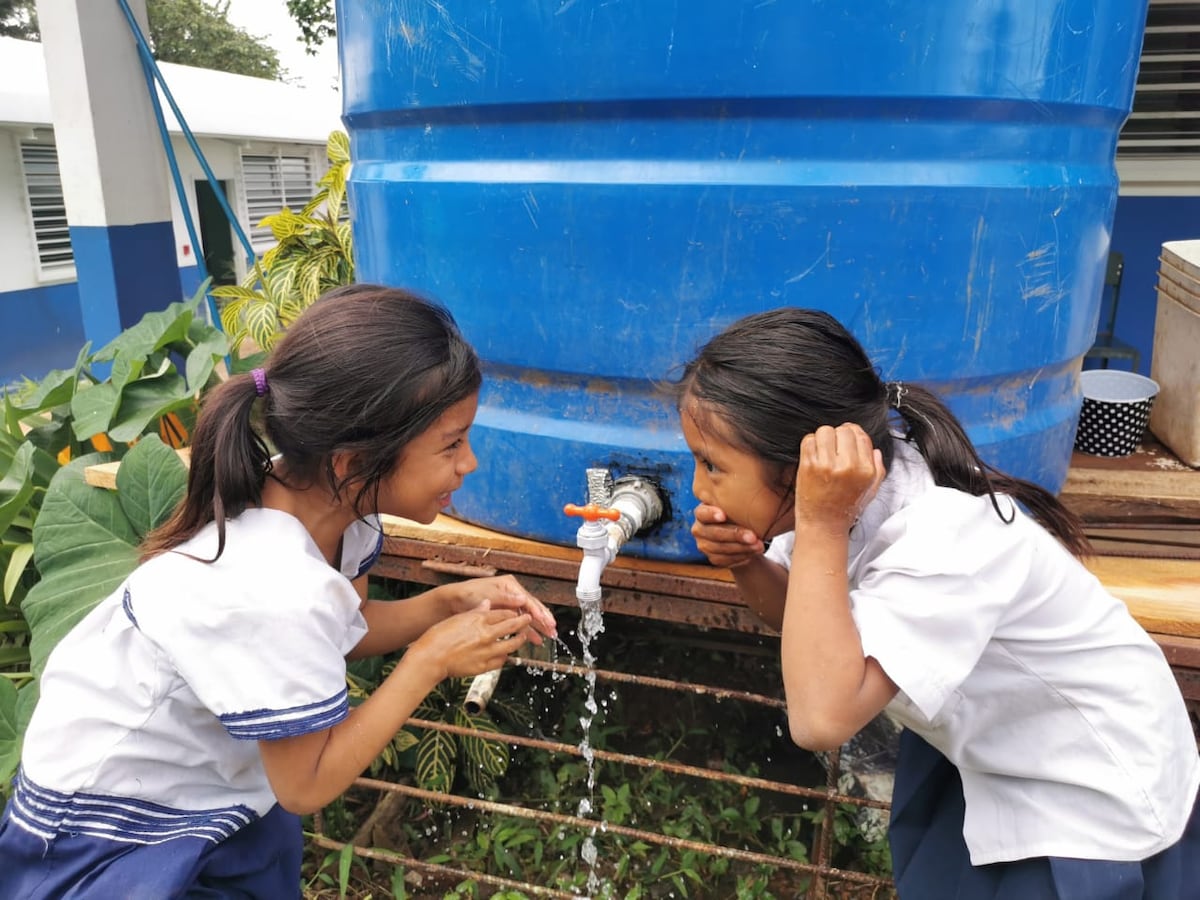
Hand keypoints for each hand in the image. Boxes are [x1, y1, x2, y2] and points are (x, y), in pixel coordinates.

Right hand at [412, 602, 532, 679]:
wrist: (431, 658)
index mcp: (479, 620)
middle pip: (512, 627)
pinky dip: (506, 656)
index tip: (519, 611)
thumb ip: (475, 612)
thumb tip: (487, 604)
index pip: (503, 613)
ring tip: (522, 637)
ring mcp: (487, 652)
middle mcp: (486, 635)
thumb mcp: (457, 618)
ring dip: (519, 640)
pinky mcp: (484, 666)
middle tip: (528, 620)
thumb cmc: (438, 636)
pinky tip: (506, 654)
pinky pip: (501, 661)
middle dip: (523, 623)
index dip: (513, 611)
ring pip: (511, 645)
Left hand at [443, 574, 557, 643]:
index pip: (528, 600)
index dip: (538, 611)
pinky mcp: (505, 613)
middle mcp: (512, 594)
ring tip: (547, 636)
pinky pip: (519, 622)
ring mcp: (509, 604)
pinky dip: (527, 630)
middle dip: (543, 620)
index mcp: (510, 586)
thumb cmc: (469, 594)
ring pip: (528, 616)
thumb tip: (522, 599)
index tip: (546, 621)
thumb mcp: (487, 594)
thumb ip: (505, 598)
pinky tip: (534, 638)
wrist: (453, 601)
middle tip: (552, 630)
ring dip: (537, 627)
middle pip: (532, 608)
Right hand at [691, 503, 765, 568]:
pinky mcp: (712, 558)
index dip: (711, 514)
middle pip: (714, 533)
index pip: (702, 513)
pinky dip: (741, 556)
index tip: (723, 515)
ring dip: (742, 548)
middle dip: (735, 535)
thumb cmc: (739, 515)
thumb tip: (748, 489)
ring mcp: (704, 545)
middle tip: (753, 536)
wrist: (741, 536)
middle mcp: (699, 529)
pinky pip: (725, 560)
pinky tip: (753, 552)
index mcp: (702, 512)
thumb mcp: (736, 506)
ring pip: (721, 548)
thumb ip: (737, 500)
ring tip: (759, 545)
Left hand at [795, 424, 885, 534]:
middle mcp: (848, 466)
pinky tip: (813, 456)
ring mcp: (827, 465)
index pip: (861, 436)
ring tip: (823, 452)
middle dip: (838, 436)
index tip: (847, 440)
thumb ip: (878, 469)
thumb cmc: (844, 510)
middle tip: (834, 448)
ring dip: (823, 438)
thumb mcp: (870, 491)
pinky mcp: (809, 466)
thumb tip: (875, 451)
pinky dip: (810, 444)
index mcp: (865, 470)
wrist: (823, 525)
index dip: (853, 434)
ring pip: (825, 431)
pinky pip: (808, 440)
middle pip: (843, 430)